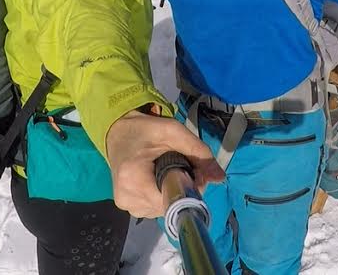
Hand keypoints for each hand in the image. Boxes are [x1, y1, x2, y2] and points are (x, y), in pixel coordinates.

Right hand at [105, 111, 223, 217]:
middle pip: (170, 205)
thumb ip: (198, 152)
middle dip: (183, 189)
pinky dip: (162, 195)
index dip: (190, 188)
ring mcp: (126, 205)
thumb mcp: (173, 132)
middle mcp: (127, 198)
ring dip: (173, 192)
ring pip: (164, 208)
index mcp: (133, 179)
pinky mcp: (126, 206)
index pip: (173, 199)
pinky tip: (158, 180)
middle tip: (183, 166)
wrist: (117, 132)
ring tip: (168, 171)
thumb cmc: (144, 130)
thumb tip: (220, 177)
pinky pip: (154, 208)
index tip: (194, 171)